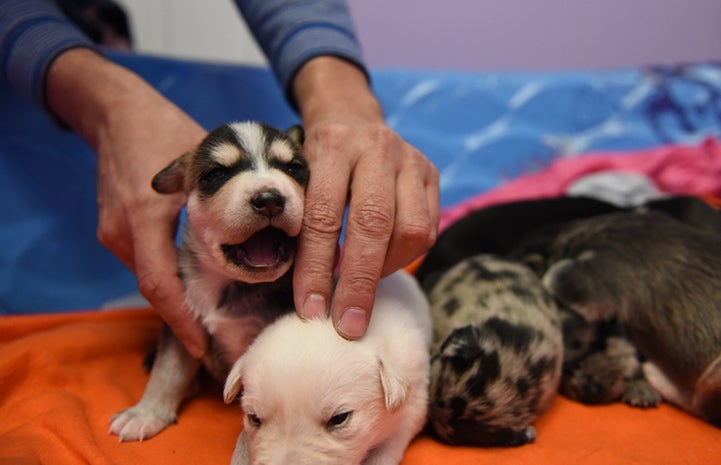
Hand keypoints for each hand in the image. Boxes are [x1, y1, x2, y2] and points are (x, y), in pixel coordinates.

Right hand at [46, 49, 207, 357]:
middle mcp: (123, 230)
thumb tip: (276, 213)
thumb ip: (230, 189)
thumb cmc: (162, 127)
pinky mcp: (112, 228)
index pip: (160, 284)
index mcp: (146, 215)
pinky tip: (190, 276)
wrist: (113, 111)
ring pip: (149, 275)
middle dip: (183, 314)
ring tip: (206, 311)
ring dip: (176, 293)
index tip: (201, 345)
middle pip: (156, 286)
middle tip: (213, 336)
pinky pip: (143, 260)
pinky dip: (166, 273)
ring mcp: (112, 231)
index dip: (181, 319)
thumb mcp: (202, 156)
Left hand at [292, 57, 439, 338]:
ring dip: (385, 270)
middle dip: (358, 283)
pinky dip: (404, 258)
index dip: (316, 268)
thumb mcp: (298, 177)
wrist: (350, 118)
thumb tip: (305, 287)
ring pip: (410, 230)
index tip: (310, 310)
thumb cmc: (314, 161)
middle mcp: (376, 148)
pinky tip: (382, 264)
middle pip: (373, 225)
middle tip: (348, 326)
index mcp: (333, 145)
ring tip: (362, 287)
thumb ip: (299, 219)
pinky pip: (427, 229)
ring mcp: (410, 160)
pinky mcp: (431, 174)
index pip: (324, 216)